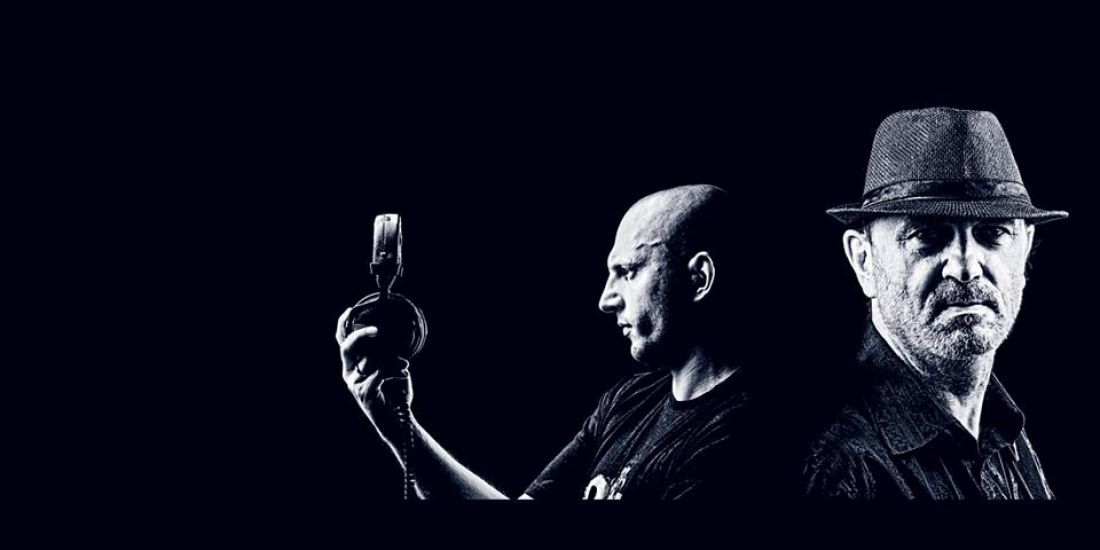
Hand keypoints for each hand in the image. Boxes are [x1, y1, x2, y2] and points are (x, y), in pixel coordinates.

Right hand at [337, 307, 413, 441]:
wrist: (400, 421)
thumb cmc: (396, 394)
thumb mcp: (392, 369)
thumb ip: (387, 354)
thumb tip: (390, 336)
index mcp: (353, 367)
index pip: (342, 343)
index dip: (342, 325)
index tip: (350, 310)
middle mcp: (349, 375)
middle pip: (347, 347)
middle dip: (361, 335)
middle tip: (377, 331)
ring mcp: (354, 385)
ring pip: (371, 360)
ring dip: (392, 360)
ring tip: (405, 366)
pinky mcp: (363, 393)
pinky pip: (379, 372)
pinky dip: (394, 371)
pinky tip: (403, 374)